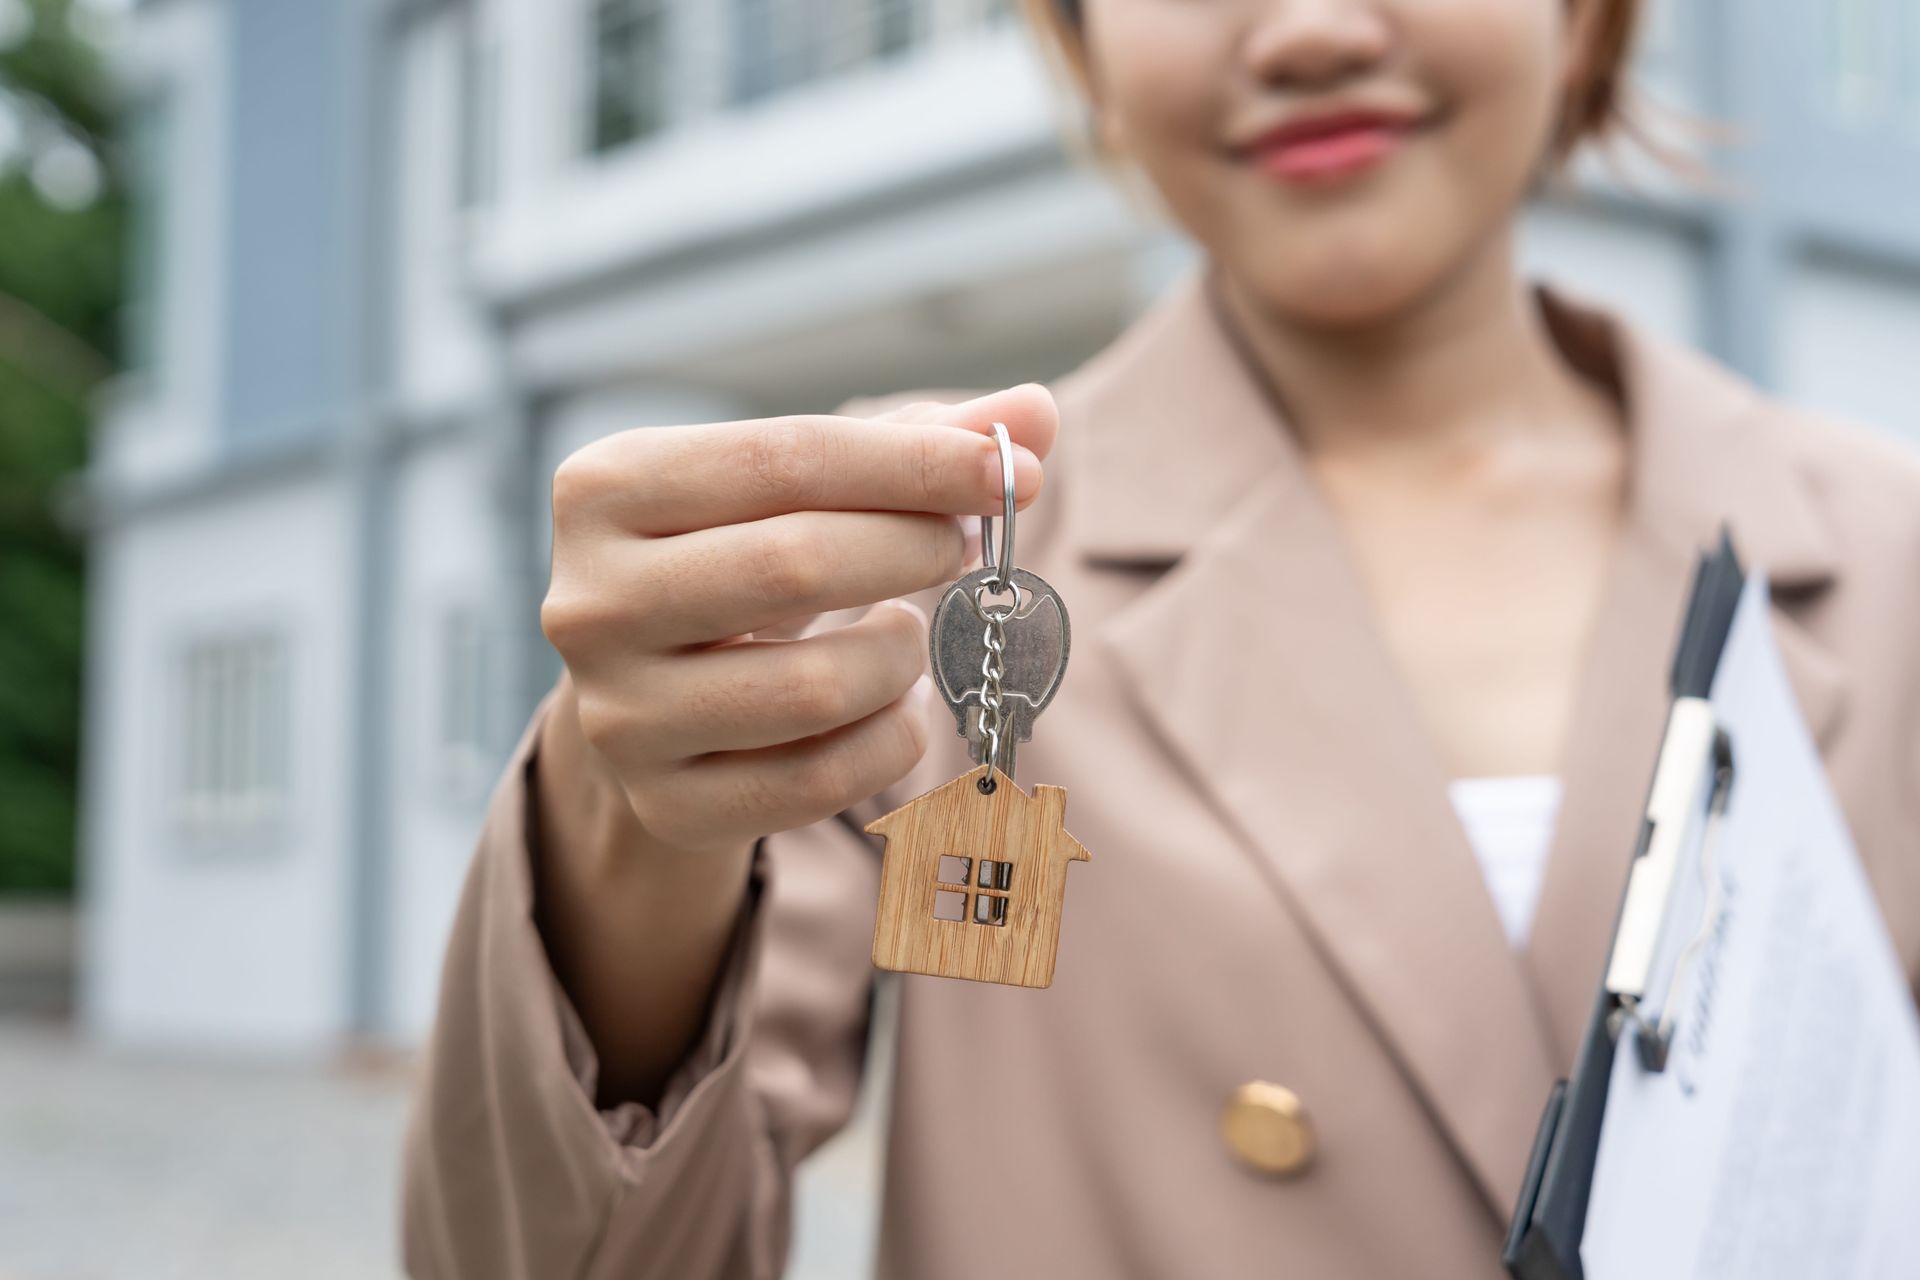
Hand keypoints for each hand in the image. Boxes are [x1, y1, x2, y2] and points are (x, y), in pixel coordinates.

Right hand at [539, 384, 1058, 859]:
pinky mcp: (665, 805)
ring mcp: (619, 716)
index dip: (913, 463)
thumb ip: (913, 445)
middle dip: (910, 547)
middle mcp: (588, 602)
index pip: (785, 459)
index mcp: (604, 488)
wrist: (652, 691)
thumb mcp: (801, 489)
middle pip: (794, 564)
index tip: (1007, 469)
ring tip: (906, 630)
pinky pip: (820, 783)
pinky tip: (894, 702)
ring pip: (814, 690)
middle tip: (960, 545)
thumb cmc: (742, 557)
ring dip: (901, 656)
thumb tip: (1034, 411)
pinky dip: (891, 739)